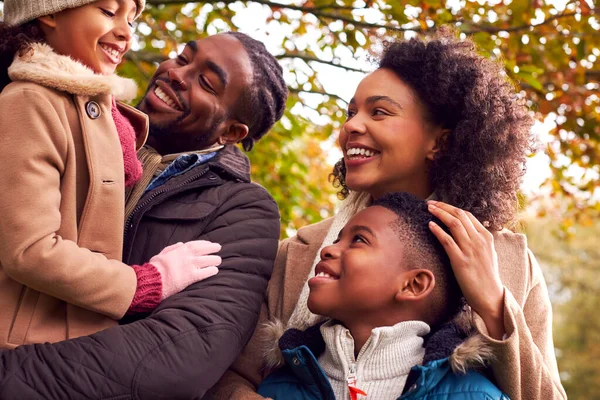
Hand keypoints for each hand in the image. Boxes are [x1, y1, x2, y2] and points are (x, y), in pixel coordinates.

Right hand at [150, 240, 221, 299]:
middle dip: (213, 248)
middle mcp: (188, 256)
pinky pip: (206, 272)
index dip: (204, 243)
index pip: (196, 244)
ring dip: (215, 260)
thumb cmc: (155, 267)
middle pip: (205, 250)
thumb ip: (172, 248)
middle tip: (218, 248)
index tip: (209, 243)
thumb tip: (180, 243)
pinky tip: (215, 270)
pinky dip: (211, 271)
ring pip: (208, 260)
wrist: (153, 278)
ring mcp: (191, 265)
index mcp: (180, 249)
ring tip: (218, 260)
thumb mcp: (162, 254)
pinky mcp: (192, 276)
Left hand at [427, 200, 504, 339]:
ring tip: (428, 209)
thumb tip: (468, 230)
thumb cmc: (487, 277)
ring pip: (454, 224)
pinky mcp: (461, 260)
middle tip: (430, 203)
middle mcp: (479, 240)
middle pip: (460, 215)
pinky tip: (430, 225)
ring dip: (439, 213)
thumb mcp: (488, 253)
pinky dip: (438, 230)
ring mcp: (470, 250)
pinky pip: (447, 241)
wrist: (490, 296)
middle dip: (443, 206)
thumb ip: (479, 240)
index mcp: (486, 237)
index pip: (468, 215)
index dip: (452, 208)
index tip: (440, 205)